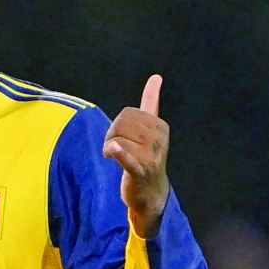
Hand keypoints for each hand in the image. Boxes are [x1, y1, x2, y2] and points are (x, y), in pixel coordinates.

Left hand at [103, 76, 169, 237]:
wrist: (151, 192)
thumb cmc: (146, 155)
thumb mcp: (150, 128)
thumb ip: (151, 102)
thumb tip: (156, 76)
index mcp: (160, 127)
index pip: (129, 114)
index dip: (118, 124)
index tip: (122, 135)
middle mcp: (158, 140)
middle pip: (121, 125)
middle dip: (111, 134)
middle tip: (114, 147)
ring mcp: (151, 156)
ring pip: (117, 139)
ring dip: (109, 147)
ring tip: (114, 155)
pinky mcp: (140, 171)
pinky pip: (128, 159)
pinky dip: (120, 154)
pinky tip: (113, 150)